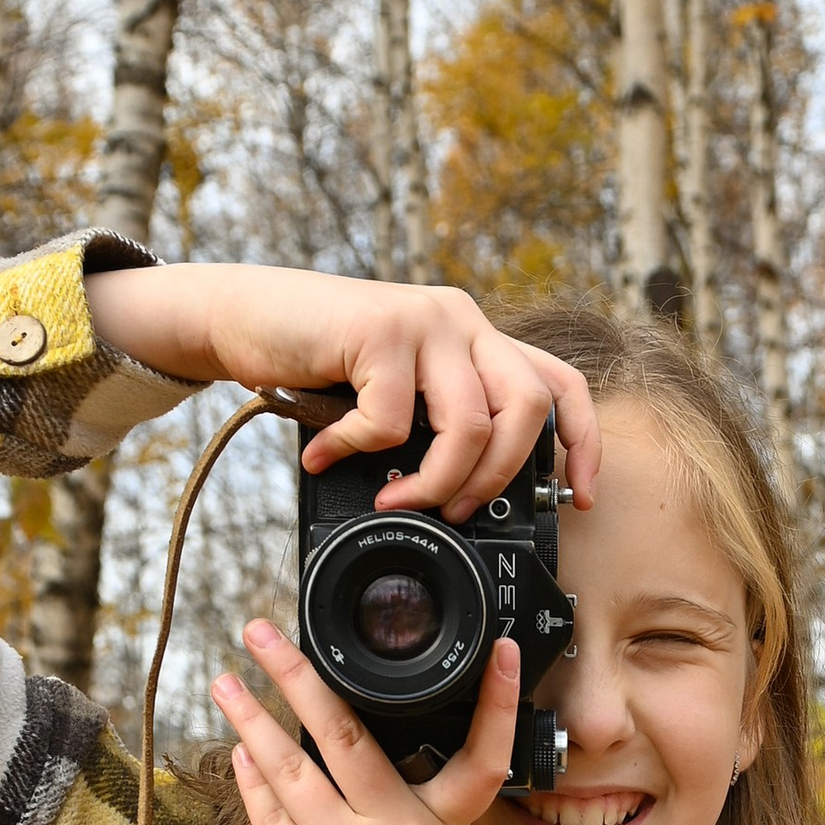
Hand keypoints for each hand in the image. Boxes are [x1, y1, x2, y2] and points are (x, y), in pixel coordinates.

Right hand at [82, 264, 599, 517]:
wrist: (242, 315)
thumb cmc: (317, 361)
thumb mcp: (395, 389)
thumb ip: (435, 418)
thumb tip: (468, 492)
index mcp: (475, 337)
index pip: (559, 383)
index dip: (582, 442)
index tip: (577, 495)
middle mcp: (460, 320)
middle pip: (527, 410)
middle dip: (495, 479)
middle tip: (456, 510)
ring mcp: (424, 319)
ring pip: (471, 425)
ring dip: (436, 481)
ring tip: (395, 499)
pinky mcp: (380, 329)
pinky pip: (393, 422)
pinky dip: (358, 451)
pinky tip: (330, 452)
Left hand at [214, 618, 516, 824]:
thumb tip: (344, 781)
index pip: (479, 756)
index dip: (497, 701)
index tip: (501, 652)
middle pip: (344, 736)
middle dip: (298, 675)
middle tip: (264, 629)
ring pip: (290, 769)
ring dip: (251, 718)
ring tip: (226, 680)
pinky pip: (271, 819)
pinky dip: (251, 781)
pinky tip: (237, 752)